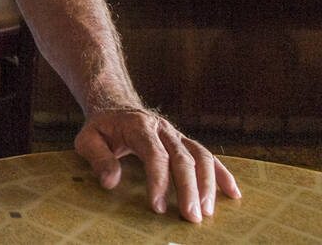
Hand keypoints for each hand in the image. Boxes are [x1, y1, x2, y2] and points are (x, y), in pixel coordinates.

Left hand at [74, 107, 239, 222]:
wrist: (114, 106)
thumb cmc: (102, 128)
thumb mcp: (88, 139)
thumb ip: (97, 158)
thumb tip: (109, 182)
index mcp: (139, 126)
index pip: (154, 154)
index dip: (158, 180)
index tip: (157, 207)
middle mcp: (162, 129)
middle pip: (182, 157)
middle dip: (189, 188)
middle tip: (191, 217)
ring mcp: (176, 135)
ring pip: (201, 155)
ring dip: (208, 184)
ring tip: (208, 212)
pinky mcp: (185, 142)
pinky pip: (209, 156)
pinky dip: (222, 174)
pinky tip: (234, 193)